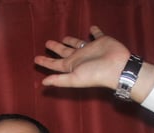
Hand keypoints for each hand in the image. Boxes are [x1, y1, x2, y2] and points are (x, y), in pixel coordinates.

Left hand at [35, 25, 153, 101]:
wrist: (117, 67)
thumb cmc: (95, 74)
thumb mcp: (74, 78)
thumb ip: (59, 80)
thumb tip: (43, 82)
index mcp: (71, 66)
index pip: (54, 64)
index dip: (45, 61)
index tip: (35, 59)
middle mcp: (79, 57)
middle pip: (64, 51)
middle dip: (56, 48)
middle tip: (47, 43)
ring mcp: (90, 49)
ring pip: (78, 43)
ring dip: (71, 40)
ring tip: (65, 37)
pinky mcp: (101, 41)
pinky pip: (97, 34)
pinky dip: (95, 31)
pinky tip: (92, 28)